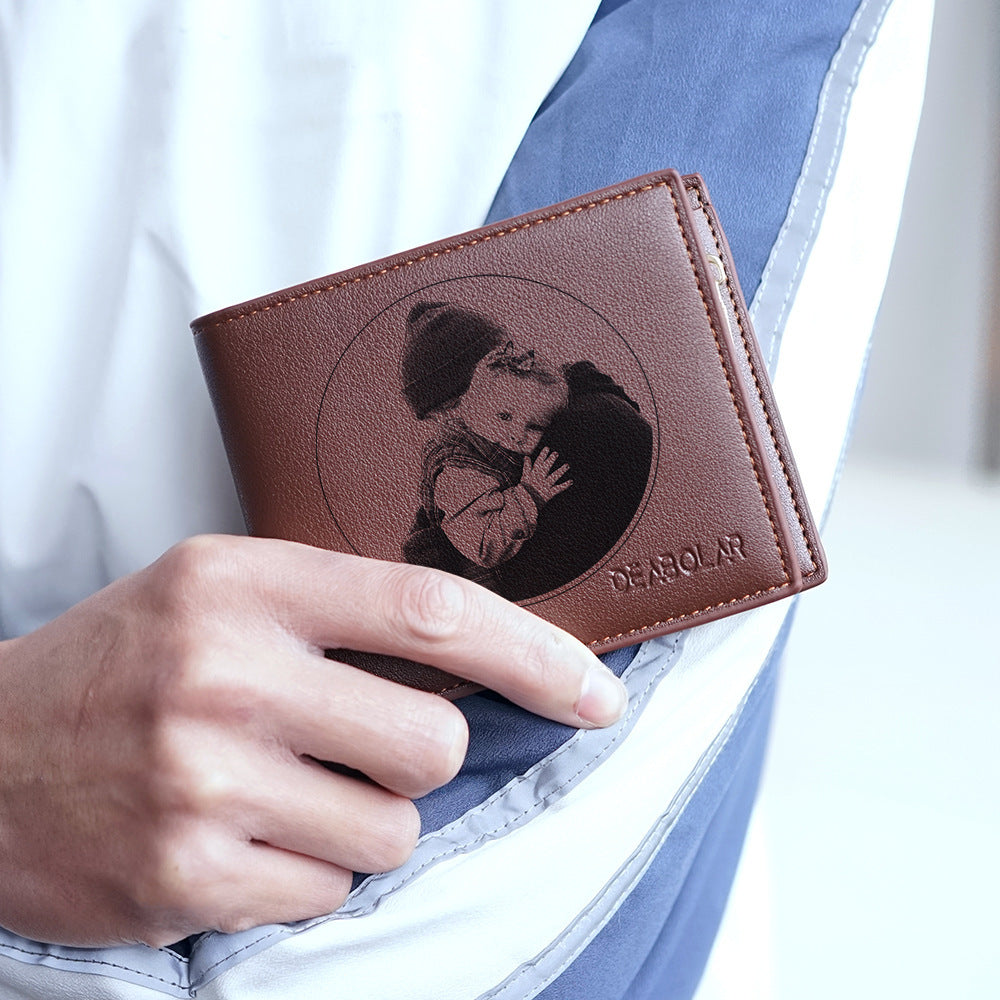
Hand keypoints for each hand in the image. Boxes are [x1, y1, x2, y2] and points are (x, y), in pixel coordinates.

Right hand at [0, 535, 625, 947]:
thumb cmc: (122, 663)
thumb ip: (339, 610)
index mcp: (246, 583)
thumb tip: (480, 659)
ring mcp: (203, 784)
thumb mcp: (219, 590)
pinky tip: (239, 837)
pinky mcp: (185, 879)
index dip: (534, 653)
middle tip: (355, 744)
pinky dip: (307, 870)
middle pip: (432, 743)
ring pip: (390, 830)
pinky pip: (328, 890)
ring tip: (278, 790)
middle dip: (420, 757)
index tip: (595, 691)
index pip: (431, 612)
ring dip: (359, 819)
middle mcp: (225, 675)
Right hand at [520, 447, 572, 504]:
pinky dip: (564, 485)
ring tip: (567, 466)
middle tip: (556, 454)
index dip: (543, 455)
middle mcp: (539, 479)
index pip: (538, 463)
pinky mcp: (549, 494)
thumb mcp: (524, 478)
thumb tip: (527, 457)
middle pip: (545, 468)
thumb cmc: (524, 492)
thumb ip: (526, 467)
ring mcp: (544, 486)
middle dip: (550, 460)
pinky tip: (570, 481)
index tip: (547, 448)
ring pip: (553, 477)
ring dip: (560, 471)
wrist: (524, 505)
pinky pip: (558, 489)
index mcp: (532, 475)